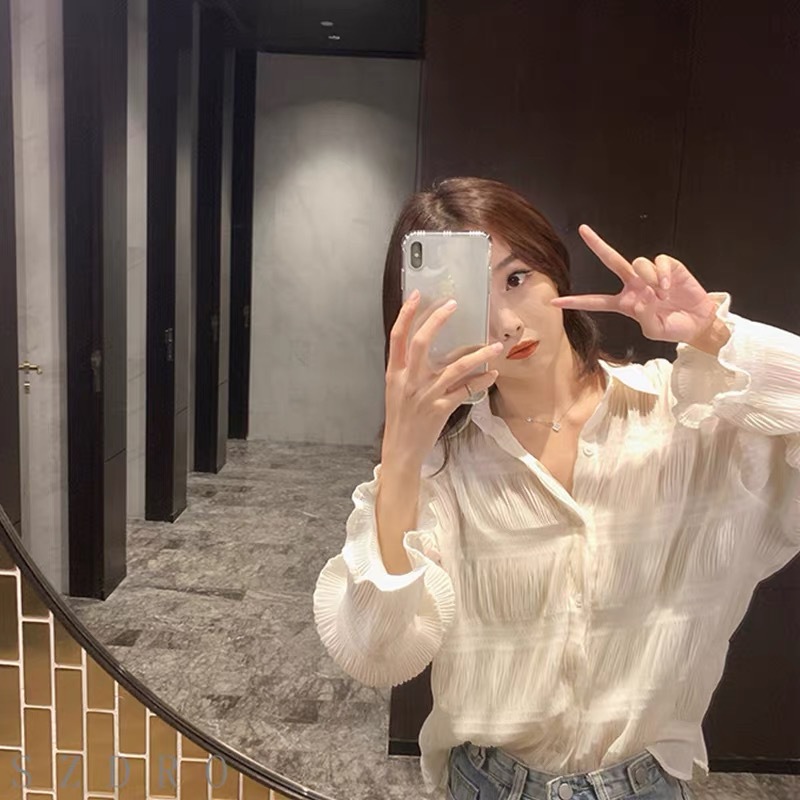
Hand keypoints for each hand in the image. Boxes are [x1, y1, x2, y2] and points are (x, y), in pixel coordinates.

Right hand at [382, 290, 500, 466]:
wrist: (401, 450)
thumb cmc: (400, 418)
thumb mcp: (396, 390)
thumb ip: (408, 369)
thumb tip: (425, 346)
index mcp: (394, 373)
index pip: (397, 336)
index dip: (406, 314)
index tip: (417, 295)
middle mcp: (408, 380)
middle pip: (422, 342)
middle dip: (438, 320)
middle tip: (453, 305)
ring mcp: (425, 394)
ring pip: (455, 367)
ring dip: (478, 354)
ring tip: (495, 346)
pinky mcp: (440, 409)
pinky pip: (465, 390)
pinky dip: (481, 381)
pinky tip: (492, 374)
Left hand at [550, 225, 718, 343]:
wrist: (698, 322)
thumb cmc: (673, 328)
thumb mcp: (654, 331)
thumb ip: (644, 318)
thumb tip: (641, 299)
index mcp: (624, 303)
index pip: (595, 301)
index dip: (576, 301)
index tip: (554, 301)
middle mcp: (633, 285)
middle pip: (611, 260)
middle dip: (597, 245)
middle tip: (582, 230)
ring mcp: (649, 274)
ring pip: (638, 263)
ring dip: (649, 278)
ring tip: (662, 295)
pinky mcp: (667, 266)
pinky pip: (658, 262)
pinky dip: (662, 275)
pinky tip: (669, 287)